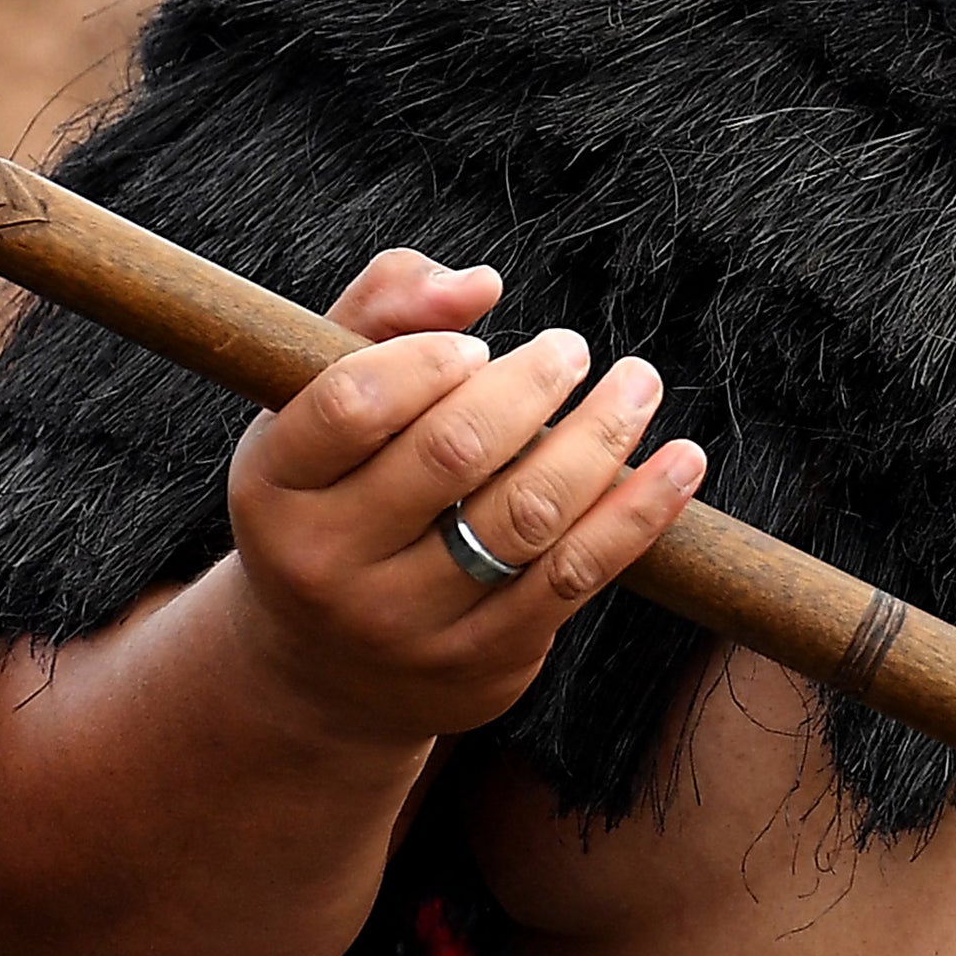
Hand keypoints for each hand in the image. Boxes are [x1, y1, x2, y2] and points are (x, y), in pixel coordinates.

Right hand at [217, 250, 704, 741]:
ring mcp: (404, 622)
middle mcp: (327, 562)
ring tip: (636, 386)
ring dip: (600, 438)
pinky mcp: (479, 662)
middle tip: (570, 349)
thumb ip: (383, 311)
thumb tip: (476, 285)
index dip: (426, 359)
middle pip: (453, 452)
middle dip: (530, 386)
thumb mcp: (315, 401)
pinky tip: (682, 462)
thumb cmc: (332, 495)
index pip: (351, 403)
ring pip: (525, 517)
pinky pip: (574, 578)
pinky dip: (638, 513)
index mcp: (273, 485)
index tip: (475, 346)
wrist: (319, 670)